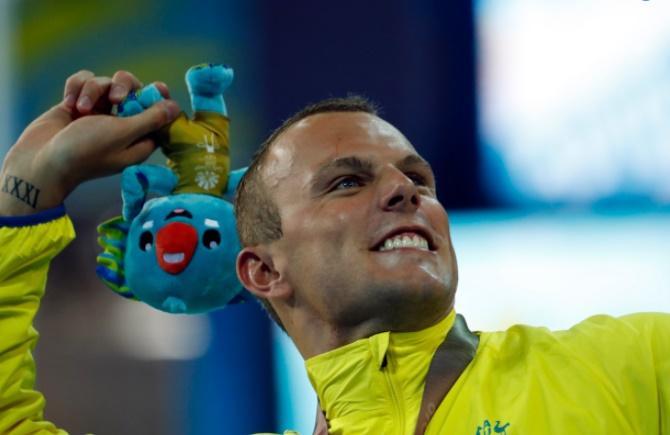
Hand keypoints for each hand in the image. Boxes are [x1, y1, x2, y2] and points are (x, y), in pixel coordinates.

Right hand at [0, 70, 179, 215]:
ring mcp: (98, 115)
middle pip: (133, 90)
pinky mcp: (78, 106)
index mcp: (138, 139)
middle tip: (115, 97)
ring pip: (106, 83)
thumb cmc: (85, 151)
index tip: (158, 87)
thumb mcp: (123, 133)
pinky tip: (69, 103)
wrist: (41, 161)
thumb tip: (175, 107)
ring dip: (94, 90)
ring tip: (82, 108)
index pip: (158, 113)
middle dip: (124, 86)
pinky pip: (84, 83)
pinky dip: (77, 88)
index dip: (159, 99)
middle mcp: (121, 126)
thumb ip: (150, 119)